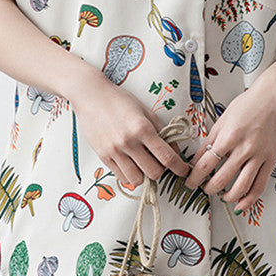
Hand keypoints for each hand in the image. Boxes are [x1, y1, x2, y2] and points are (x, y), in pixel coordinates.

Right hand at [71, 74, 191, 186]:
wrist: (91, 96)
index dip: (179, 167)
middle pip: (154, 172)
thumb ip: (161, 130)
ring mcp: (114, 151)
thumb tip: (175, 150)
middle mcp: (128, 142)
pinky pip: (121, 177)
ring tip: (144, 164)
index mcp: (142, 128)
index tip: (183, 169)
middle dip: (161, 170)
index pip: (167, 156)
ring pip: (137, 179)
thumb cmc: (120, 100)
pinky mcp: (103, 156)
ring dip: (145, 175)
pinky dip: (130, 175)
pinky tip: (131, 164)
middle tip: (160, 162)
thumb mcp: (145, 110)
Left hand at [183, 86, 275, 210]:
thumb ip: (210, 141)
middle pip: (220, 180)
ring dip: (227, 196)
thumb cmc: (247, 105)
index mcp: (229, 137)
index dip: (194, 178)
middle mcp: (244, 149)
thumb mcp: (222, 120)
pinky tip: (241, 203)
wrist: (272, 99)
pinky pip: (260, 186)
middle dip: (208, 188)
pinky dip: (249, 199)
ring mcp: (259, 156)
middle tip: (204, 188)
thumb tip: (198, 159)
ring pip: (241, 188)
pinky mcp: (271, 161)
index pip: (205, 165)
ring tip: (221, 196)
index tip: (191, 182)